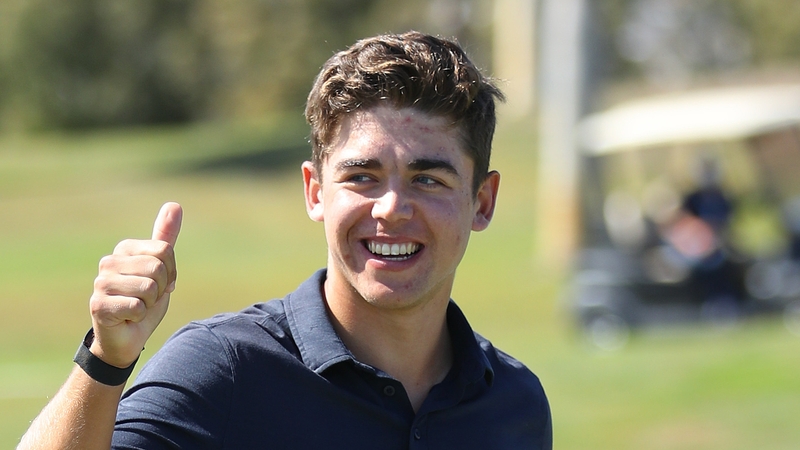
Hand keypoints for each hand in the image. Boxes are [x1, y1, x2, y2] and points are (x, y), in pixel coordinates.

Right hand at [88, 202, 182, 367]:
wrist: (126, 337)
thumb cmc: (144, 301)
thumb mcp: (161, 268)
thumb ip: (166, 238)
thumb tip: (175, 204)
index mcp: (124, 249)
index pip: (164, 250)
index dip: (170, 272)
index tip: (160, 284)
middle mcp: (109, 262)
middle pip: (158, 268)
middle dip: (161, 288)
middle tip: (148, 299)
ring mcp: (100, 283)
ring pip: (149, 288)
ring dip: (150, 304)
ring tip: (137, 307)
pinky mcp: (98, 305)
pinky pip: (138, 306)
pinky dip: (140, 316)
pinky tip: (128, 318)